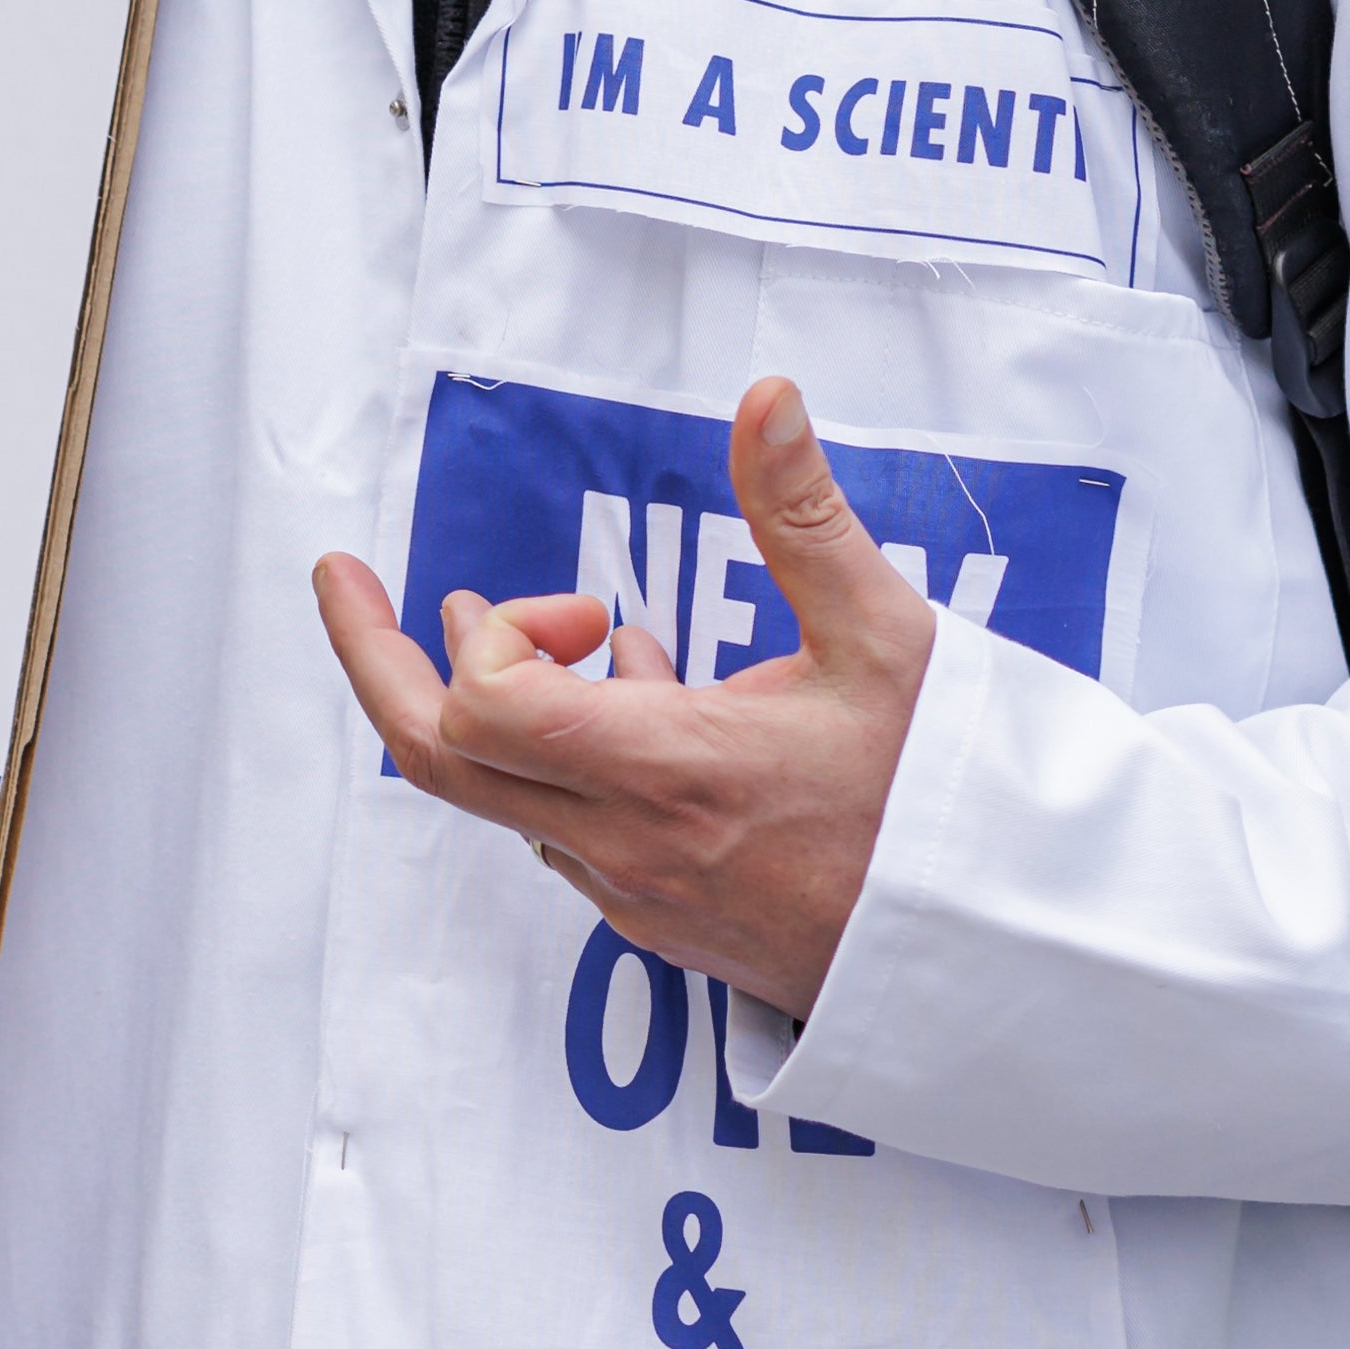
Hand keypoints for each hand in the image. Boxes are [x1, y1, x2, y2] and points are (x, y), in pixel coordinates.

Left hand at [309, 376, 922, 1020]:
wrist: (998, 948)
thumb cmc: (944, 799)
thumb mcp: (888, 636)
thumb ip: (805, 516)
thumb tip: (766, 401)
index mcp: (666, 771)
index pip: (480, 709)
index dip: (487, 634)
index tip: (572, 599)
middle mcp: (628, 846)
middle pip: (440, 763)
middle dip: (381, 661)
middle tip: (351, 585)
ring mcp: (639, 895)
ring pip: (505, 800)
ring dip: (498, 706)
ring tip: (564, 629)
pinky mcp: (663, 924)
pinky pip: (566, 834)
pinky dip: (564, 756)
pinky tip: (643, 700)